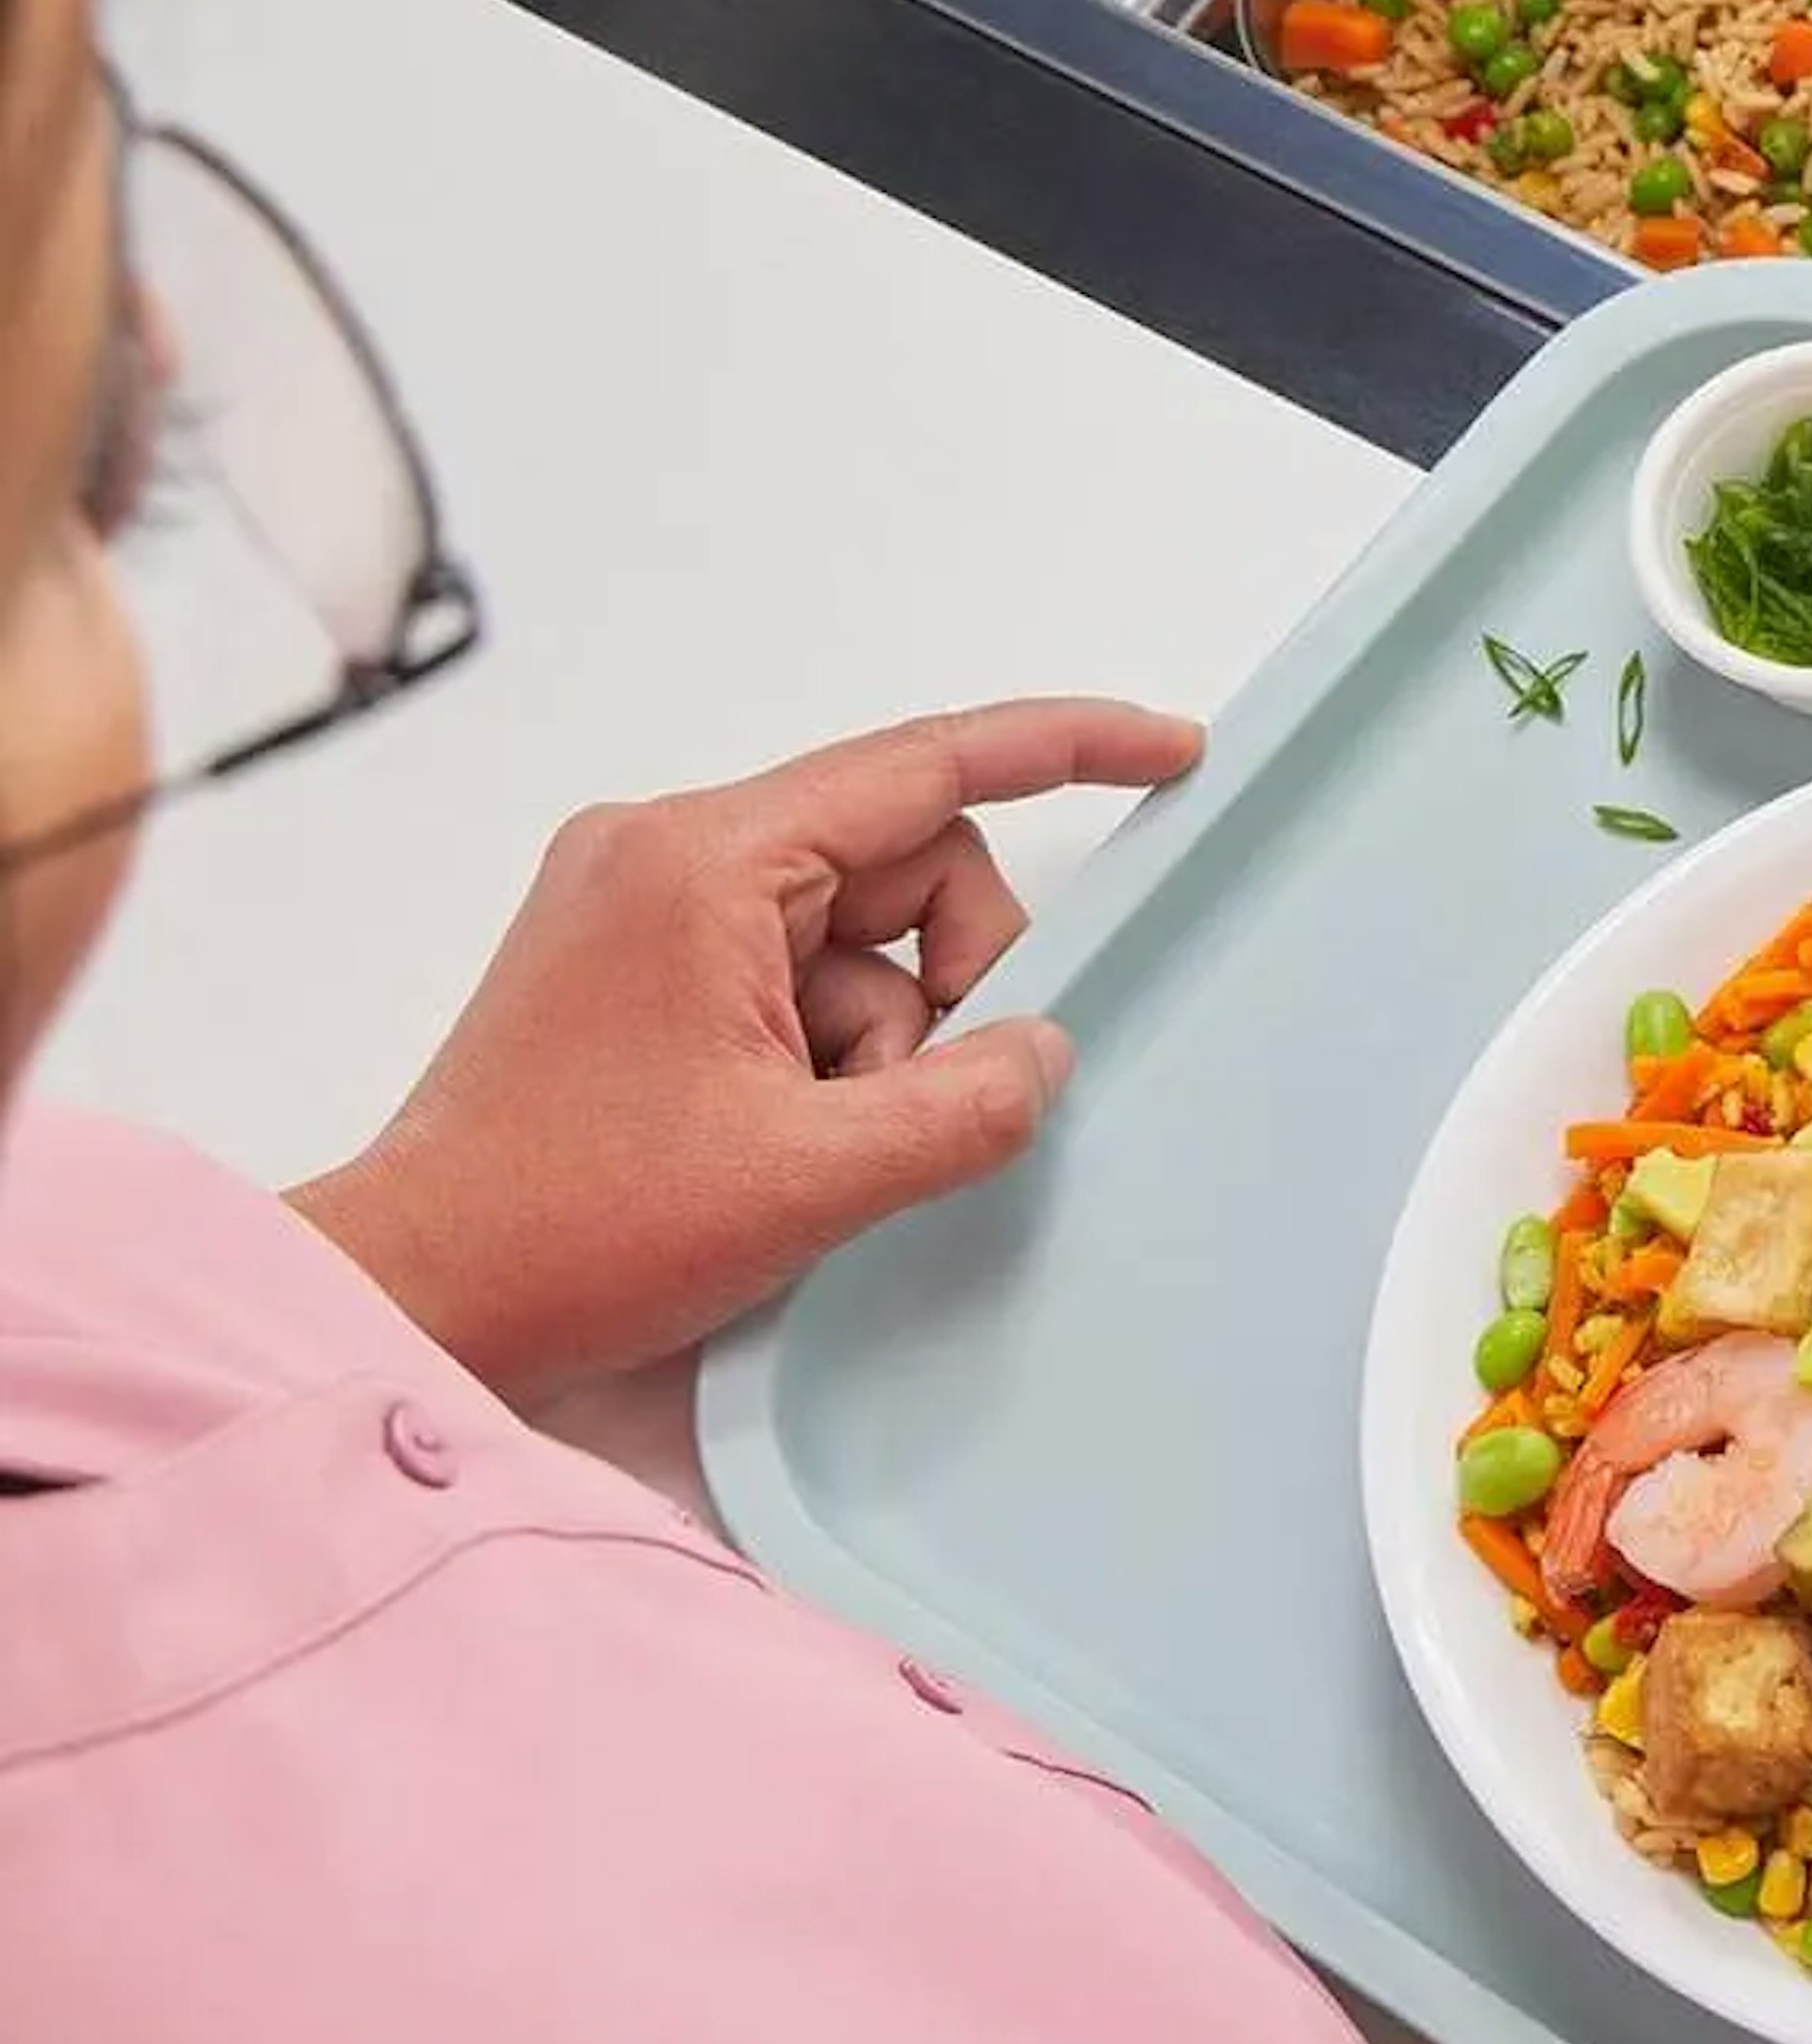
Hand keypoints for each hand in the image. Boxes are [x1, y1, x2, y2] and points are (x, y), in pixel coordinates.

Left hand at [296, 699, 1201, 1404]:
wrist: (412, 1297)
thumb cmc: (569, 1229)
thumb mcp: (810, 1180)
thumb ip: (964, 1106)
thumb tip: (1040, 1054)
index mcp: (703, 861)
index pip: (929, 767)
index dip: (1064, 747)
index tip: (1168, 750)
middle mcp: (666, 851)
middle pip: (905, 867)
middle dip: (948, 983)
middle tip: (923, 1101)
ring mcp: (643, 907)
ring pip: (857, 938)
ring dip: (880, 1043)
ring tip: (813, 1148)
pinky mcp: (635, 968)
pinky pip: (796, 976)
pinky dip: (826, 1057)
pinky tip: (779, 1142)